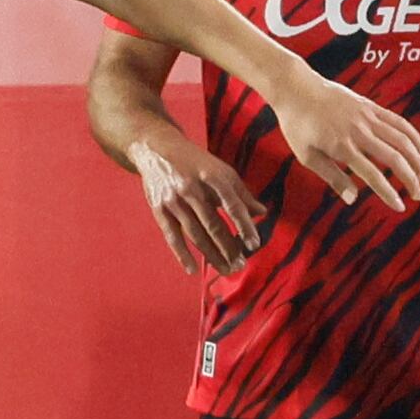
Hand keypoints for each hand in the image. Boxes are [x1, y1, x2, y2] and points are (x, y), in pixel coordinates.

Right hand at [128, 131, 267, 274]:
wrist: (156, 149)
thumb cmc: (196, 163)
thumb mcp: (221, 170)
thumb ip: (241, 193)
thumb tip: (263, 213)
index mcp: (213, 176)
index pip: (232, 205)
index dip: (244, 225)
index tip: (254, 244)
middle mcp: (192, 188)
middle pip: (213, 224)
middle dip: (228, 248)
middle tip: (240, 265)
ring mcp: (174, 200)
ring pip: (195, 234)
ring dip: (211, 255)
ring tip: (226, 270)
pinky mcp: (159, 209)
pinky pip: (172, 236)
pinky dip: (182, 255)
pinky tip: (193, 270)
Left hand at [264, 68, 419, 211]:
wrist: (297, 88)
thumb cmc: (297, 126)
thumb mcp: (307, 156)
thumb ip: (332, 177)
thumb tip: (353, 199)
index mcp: (342, 147)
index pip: (373, 175)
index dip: (388, 193)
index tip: (400, 207)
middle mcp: (359, 132)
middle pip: (394, 158)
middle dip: (410, 179)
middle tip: (418, 196)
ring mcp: (366, 117)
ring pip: (401, 140)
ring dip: (416, 160)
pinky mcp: (369, 106)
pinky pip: (397, 121)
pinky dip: (411, 135)